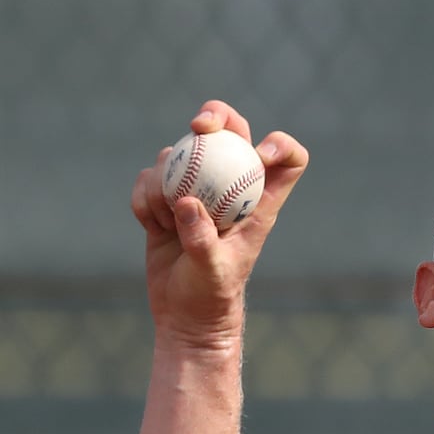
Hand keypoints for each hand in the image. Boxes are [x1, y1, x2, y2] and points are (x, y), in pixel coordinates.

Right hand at [129, 100, 309, 351]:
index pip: (289, 161)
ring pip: (180, 153)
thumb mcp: (211, 270)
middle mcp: (231, 190)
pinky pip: (149, 179)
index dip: (281, 145)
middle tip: (199, 127)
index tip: (260, 152)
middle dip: (216, 117)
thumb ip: (201, 238)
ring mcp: (197, 191)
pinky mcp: (167, 201)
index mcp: (259, 204)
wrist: (184, 316)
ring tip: (168, 222)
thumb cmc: (211, 297)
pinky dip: (144, 197)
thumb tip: (186, 202)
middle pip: (231, 132)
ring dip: (165, 178)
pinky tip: (151, 226)